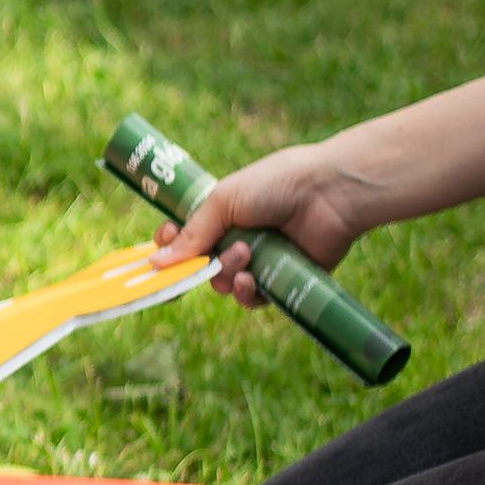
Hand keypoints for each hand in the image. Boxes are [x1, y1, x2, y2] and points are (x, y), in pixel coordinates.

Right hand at [162, 142, 376, 310]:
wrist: (329, 193)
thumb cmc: (276, 184)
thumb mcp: (223, 202)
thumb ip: (192, 234)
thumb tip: (154, 263)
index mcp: (221, 215)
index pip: (184, 238)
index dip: (170, 244)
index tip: (167, 239)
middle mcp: (237, 239)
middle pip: (200, 265)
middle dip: (201, 262)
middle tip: (217, 251)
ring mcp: (260, 261)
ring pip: (224, 284)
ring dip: (227, 273)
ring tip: (246, 255)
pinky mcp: (282, 280)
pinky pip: (252, 299)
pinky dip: (246, 293)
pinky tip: (251, 280)